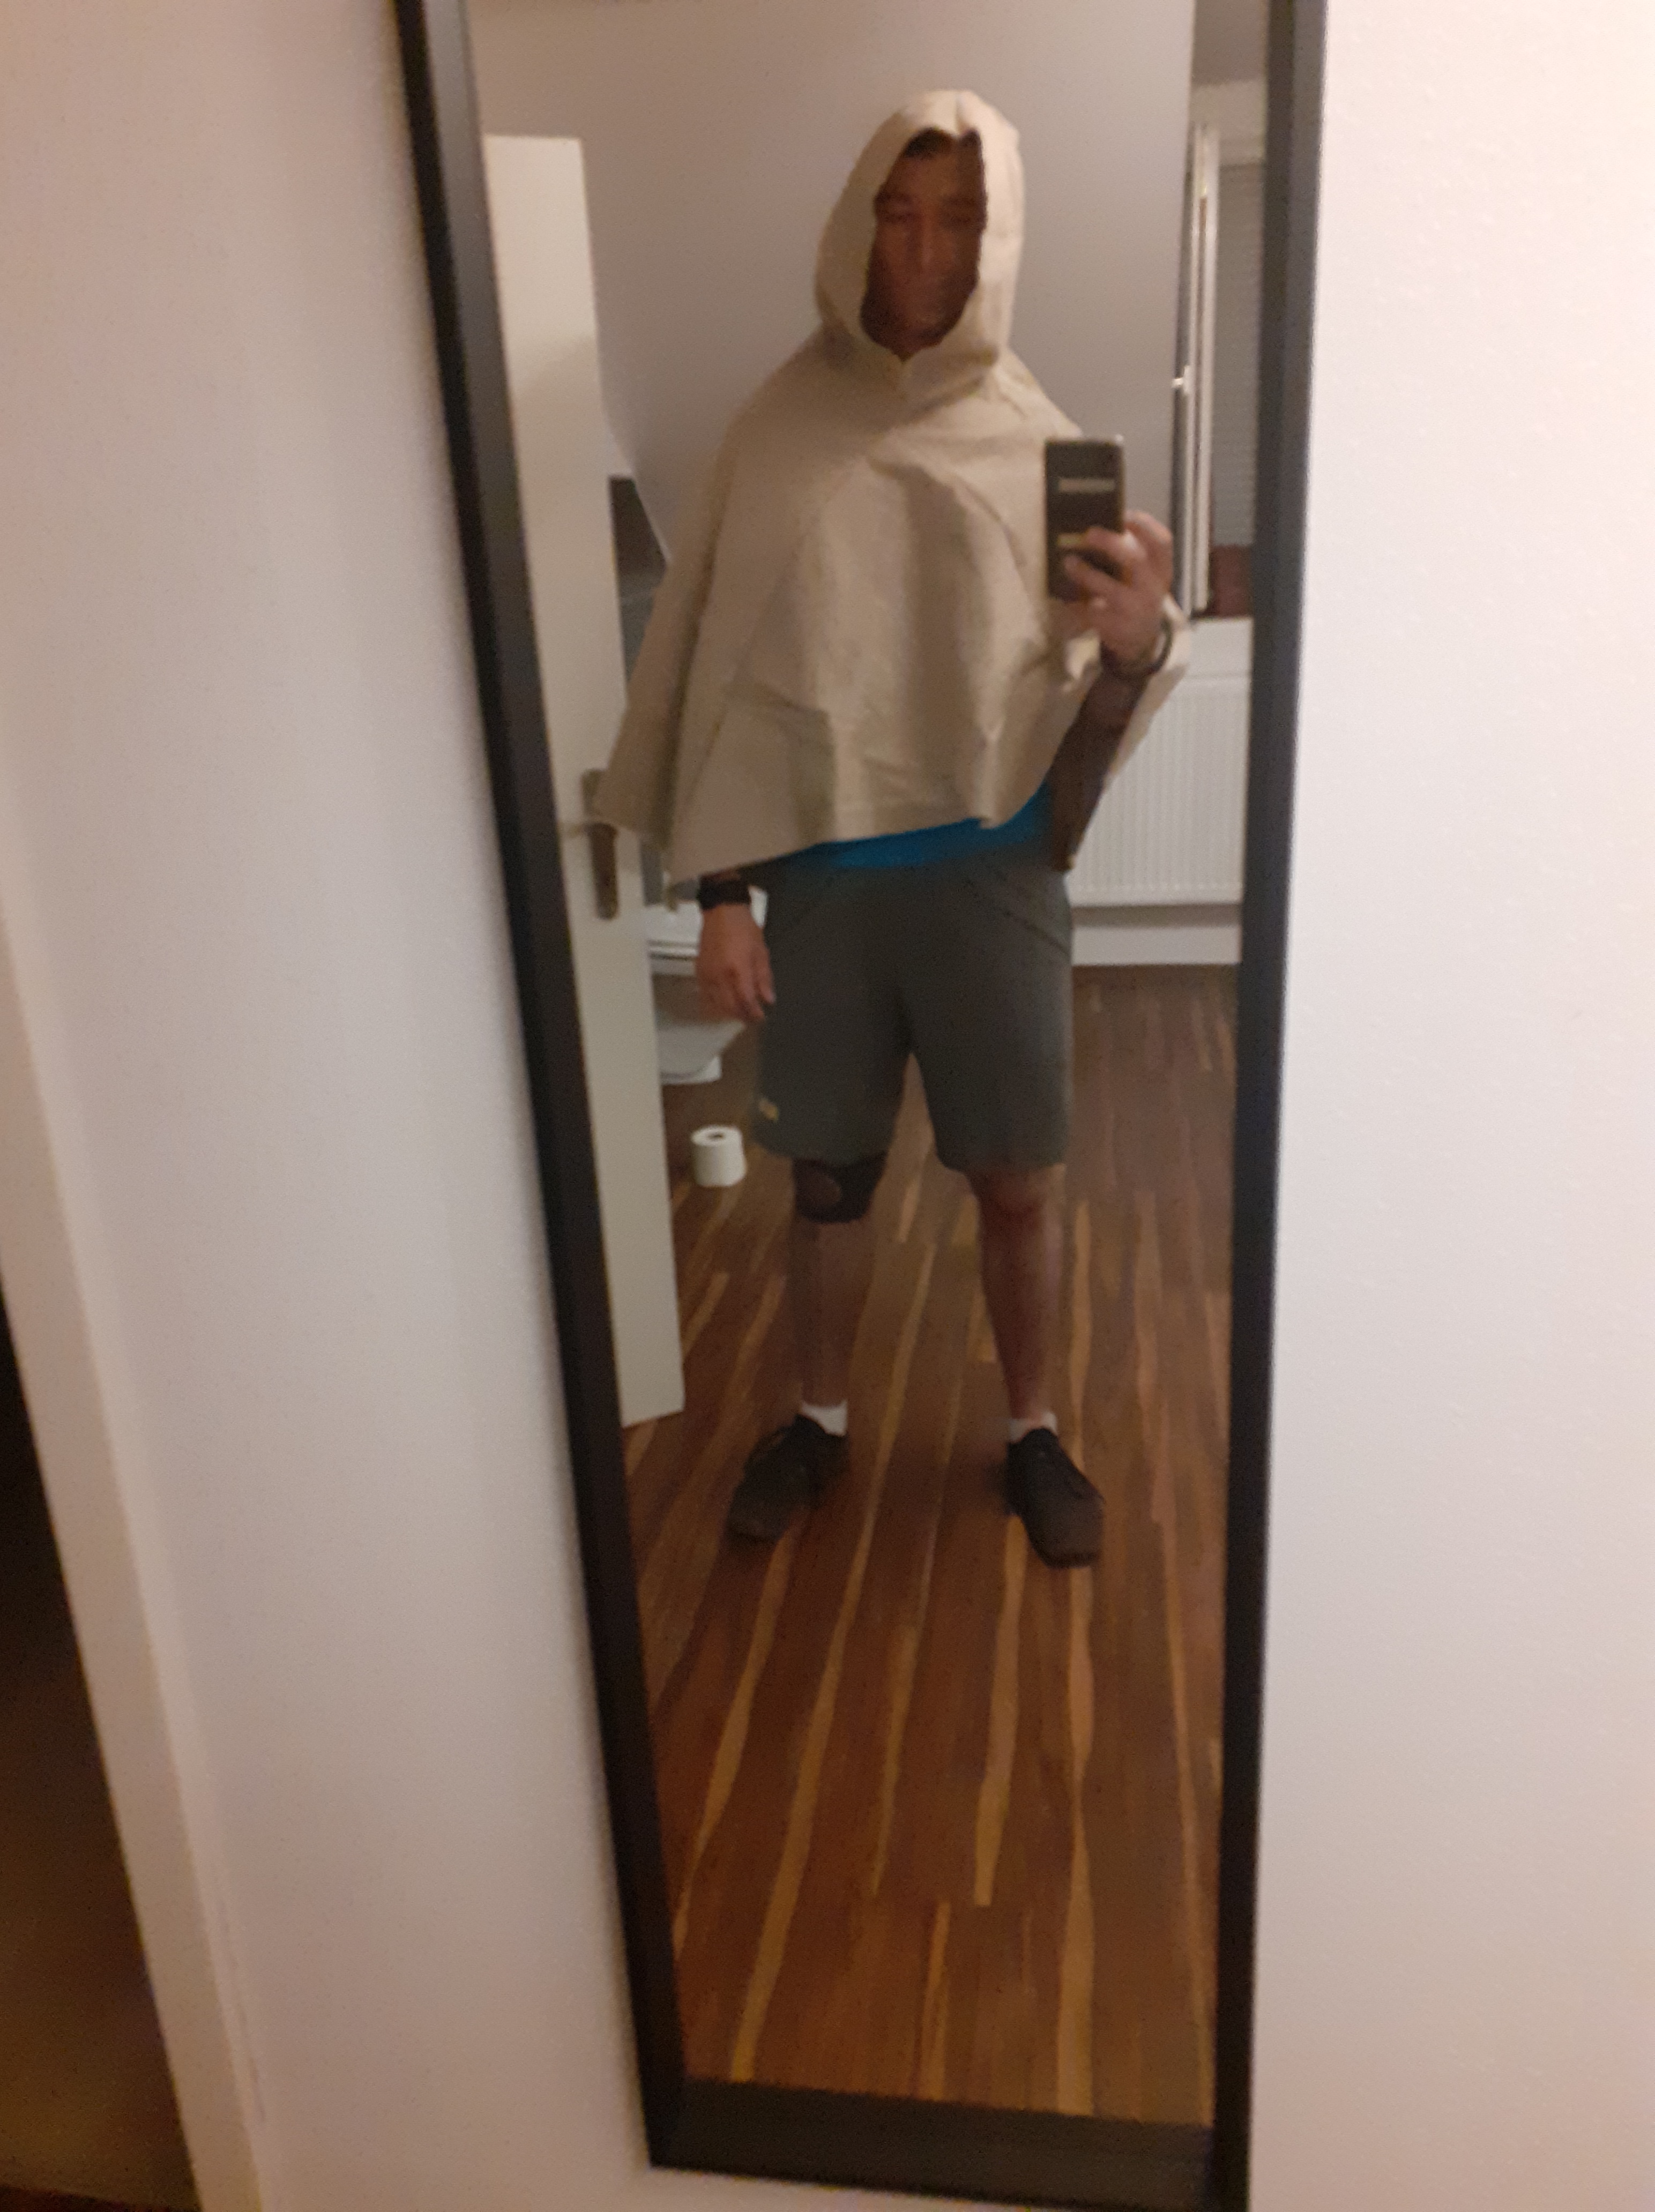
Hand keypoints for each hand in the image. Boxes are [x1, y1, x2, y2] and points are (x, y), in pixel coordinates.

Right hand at [697, 903, 774, 1023]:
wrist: (722, 911)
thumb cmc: (742, 927)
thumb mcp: (761, 951)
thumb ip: (764, 978)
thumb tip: (768, 998)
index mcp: (738, 969)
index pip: (746, 1001)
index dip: (754, 1013)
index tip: (761, 1017)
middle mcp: (720, 975)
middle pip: (730, 1007)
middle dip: (742, 1016)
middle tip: (751, 1018)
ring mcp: (707, 974)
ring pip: (716, 1004)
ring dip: (728, 1012)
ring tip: (739, 1013)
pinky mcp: (699, 971)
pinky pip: (705, 995)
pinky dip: (714, 1003)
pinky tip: (723, 1004)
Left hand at [1051, 509, 1173, 671]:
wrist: (1141, 639)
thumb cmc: (1137, 594)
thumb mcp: (1146, 576)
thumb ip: (1132, 554)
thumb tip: (1098, 528)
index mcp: (1161, 570)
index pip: (1162, 542)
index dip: (1144, 525)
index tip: (1123, 513)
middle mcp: (1152, 589)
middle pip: (1136, 561)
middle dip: (1111, 544)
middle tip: (1089, 533)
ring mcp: (1135, 609)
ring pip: (1111, 590)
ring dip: (1087, 574)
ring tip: (1068, 562)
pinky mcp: (1117, 627)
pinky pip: (1093, 611)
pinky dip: (1077, 602)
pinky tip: (1065, 595)